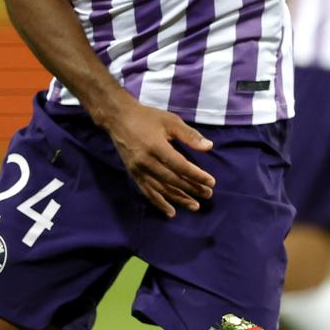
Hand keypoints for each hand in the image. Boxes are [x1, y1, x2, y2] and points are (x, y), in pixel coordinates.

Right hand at [96, 94, 214, 216]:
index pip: (180, 166)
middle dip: (191, 189)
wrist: (118, 118)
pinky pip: (147, 192)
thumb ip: (190, 135)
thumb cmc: (147, 117)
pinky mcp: (133, 174)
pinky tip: (171, 212)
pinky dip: (159, 203)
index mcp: (156, 146)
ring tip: (195, 206)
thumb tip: (209, 147)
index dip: (196, 175)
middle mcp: (145, 161)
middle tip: (208, 195)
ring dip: (178, 199)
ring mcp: (137, 169)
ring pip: (160, 189)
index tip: (211, 182)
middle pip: (172, 180)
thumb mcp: (170, 121)